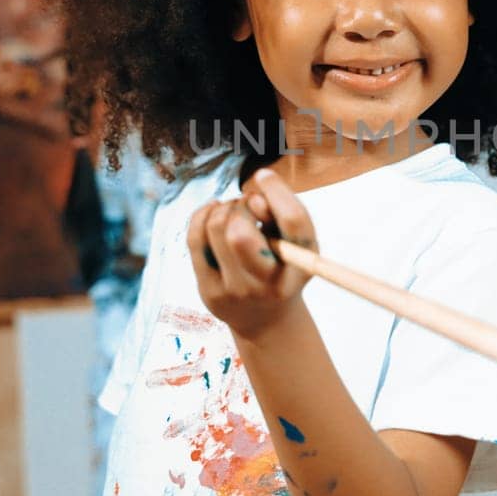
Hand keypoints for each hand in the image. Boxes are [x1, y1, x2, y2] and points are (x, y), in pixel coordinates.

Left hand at [187, 166, 319, 340]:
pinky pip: (196, 238)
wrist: (266, 319)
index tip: (263, 175)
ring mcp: (236, 290)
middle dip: (241, 205)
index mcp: (301, 266)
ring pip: (215, 228)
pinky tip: (214, 211)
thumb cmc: (284, 267)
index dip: (276, 191)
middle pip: (240, 232)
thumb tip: (253, 192)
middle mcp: (269, 283)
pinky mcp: (210, 291)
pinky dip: (203, 214)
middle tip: (249, 206)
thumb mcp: (297, 244)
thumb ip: (283, 213)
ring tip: (234, 211)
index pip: (293, 221)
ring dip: (224, 208)